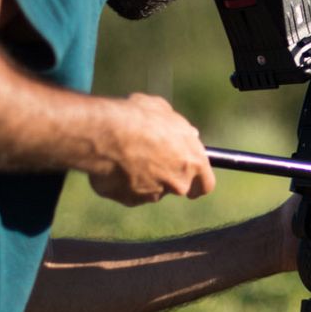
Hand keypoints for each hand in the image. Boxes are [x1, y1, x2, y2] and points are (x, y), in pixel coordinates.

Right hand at [88, 93, 215, 205]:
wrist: (104, 133)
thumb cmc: (136, 118)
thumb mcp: (163, 111)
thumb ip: (179, 128)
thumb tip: (187, 133)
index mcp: (194, 161)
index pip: (205, 183)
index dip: (198, 182)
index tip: (193, 182)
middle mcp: (178, 183)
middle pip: (178, 187)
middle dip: (167, 177)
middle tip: (151, 161)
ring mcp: (154, 194)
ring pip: (152, 190)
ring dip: (143, 178)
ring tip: (124, 155)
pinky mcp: (131, 200)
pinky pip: (129, 193)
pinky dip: (123, 183)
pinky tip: (112, 165)